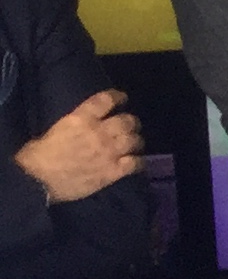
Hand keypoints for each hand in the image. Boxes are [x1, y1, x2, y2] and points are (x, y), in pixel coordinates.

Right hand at [14, 89, 141, 203]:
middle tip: (130, 126)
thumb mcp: (52, 131)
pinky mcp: (113, 171)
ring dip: (136, 141)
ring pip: (135, 140)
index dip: (118, 97)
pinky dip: (139, 161)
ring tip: (133, 144)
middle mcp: (99, 132)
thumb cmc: (36, 157)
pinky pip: (136, 163)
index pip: (106, 100)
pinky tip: (136, 162)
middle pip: (127, 121)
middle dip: (131, 122)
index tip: (122, 98)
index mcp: (80, 119)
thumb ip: (71, 126)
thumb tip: (77, 128)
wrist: (37, 181)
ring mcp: (109, 152)